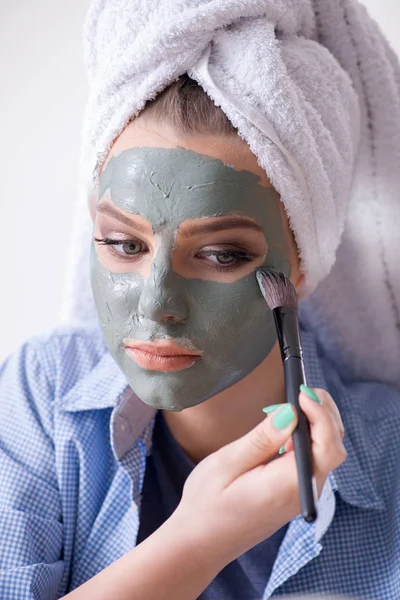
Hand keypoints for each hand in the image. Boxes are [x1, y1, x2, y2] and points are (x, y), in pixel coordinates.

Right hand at [173, 388, 345, 566]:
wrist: (201, 542)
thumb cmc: (207, 504)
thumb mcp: (227, 464)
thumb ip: (262, 439)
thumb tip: (291, 412)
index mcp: (287, 485)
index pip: (327, 447)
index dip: (322, 414)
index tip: (302, 391)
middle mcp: (302, 492)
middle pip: (334, 447)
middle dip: (324, 412)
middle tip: (300, 390)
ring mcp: (300, 495)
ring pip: (326, 452)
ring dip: (317, 423)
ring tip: (292, 403)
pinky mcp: (294, 493)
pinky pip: (312, 461)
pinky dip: (307, 437)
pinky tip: (285, 427)